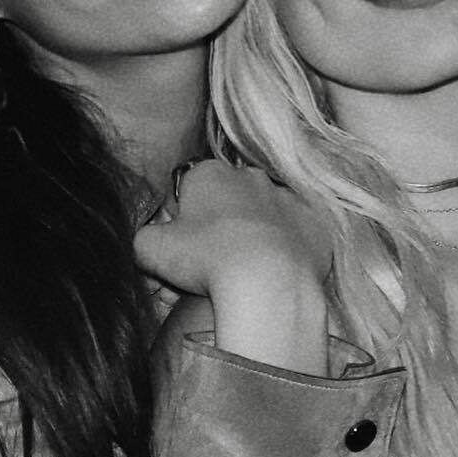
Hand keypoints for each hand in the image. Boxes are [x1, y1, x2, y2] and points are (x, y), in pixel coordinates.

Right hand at [136, 161, 332, 372]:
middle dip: (220, 224)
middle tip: (213, 262)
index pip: (189, 189)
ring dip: (255, 235)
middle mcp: (252, 176)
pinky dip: (288, 248)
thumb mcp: (149, 249)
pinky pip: (298, 233)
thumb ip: (142, 238)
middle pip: (228, 200)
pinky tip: (277, 272)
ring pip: (264, 215)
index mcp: (209, 174)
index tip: (184, 247)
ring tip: (247, 271)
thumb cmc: (205, 261)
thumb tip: (148, 242)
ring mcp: (288, 197)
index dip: (184, 220)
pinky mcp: (316, 222)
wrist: (268, 282)